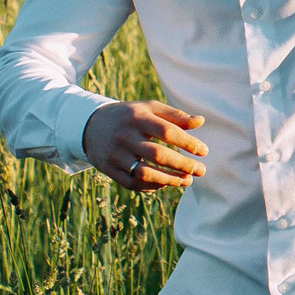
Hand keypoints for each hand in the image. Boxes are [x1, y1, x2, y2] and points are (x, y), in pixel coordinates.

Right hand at [83, 100, 208, 192]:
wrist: (91, 125)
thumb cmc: (130, 116)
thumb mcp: (150, 108)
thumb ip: (175, 115)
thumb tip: (200, 121)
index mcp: (138, 117)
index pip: (167, 131)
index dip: (188, 143)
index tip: (204, 151)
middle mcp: (124, 136)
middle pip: (157, 155)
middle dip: (182, 165)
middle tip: (201, 171)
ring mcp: (115, 154)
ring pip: (145, 173)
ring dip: (169, 180)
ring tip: (187, 181)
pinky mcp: (108, 169)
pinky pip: (132, 183)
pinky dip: (152, 186)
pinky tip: (166, 183)